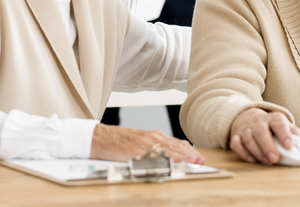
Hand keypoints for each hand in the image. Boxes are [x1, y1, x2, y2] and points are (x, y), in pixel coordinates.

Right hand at [90, 124, 204, 164]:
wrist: (99, 137)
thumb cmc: (119, 141)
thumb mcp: (141, 141)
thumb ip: (157, 145)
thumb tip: (176, 149)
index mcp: (154, 136)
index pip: (176, 143)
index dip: (189, 151)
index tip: (200, 158)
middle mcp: (151, 137)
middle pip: (174, 147)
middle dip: (189, 155)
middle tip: (200, 162)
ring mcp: (143, 143)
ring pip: (166, 150)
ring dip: (180, 156)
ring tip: (191, 162)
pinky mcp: (134, 150)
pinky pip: (151, 155)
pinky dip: (162, 159)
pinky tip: (170, 162)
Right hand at [230, 108, 299, 164]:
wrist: (250, 118)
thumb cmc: (272, 127)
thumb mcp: (286, 127)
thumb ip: (296, 136)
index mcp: (274, 119)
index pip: (278, 123)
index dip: (284, 134)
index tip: (289, 146)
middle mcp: (259, 122)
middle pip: (261, 131)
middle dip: (268, 146)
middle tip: (275, 158)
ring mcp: (246, 129)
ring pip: (249, 138)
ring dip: (258, 152)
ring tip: (267, 162)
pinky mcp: (236, 136)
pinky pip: (236, 144)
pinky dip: (243, 153)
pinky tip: (252, 159)